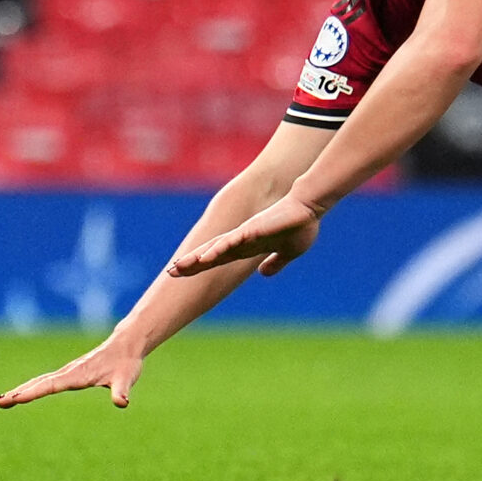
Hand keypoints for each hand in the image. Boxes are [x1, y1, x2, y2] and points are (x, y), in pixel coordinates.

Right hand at [0, 337, 144, 408]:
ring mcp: (67, 372)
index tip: (16, 398)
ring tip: (1, 401)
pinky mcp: (69, 373)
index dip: (35, 392)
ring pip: (39, 381)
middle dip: (20, 392)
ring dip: (21, 390)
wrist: (127, 345)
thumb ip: (122, 391)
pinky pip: (45, 381)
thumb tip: (122, 403)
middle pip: (40, 383)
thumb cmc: (126, 363)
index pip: (53, 385)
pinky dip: (30, 387)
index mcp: (79, 374)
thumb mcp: (126, 378)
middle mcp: (69, 372)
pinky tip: (20, 394)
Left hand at [167, 193, 322, 279]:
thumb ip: (275, 262)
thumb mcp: (288, 252)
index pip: (218, 258)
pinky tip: (206, 257)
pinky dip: (219, 249)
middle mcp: (241, 239)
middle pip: (210, 254)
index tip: (181, 273)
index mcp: (248, 246)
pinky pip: (233, 240)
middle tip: (170, 273)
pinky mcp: (253, 228)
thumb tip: (263, 273)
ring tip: (179, 268)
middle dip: (190, 264)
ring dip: (197, 258)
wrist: (311, 207)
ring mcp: (245, 233)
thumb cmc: (301, 225)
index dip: (199, 266)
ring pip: (216, 248)